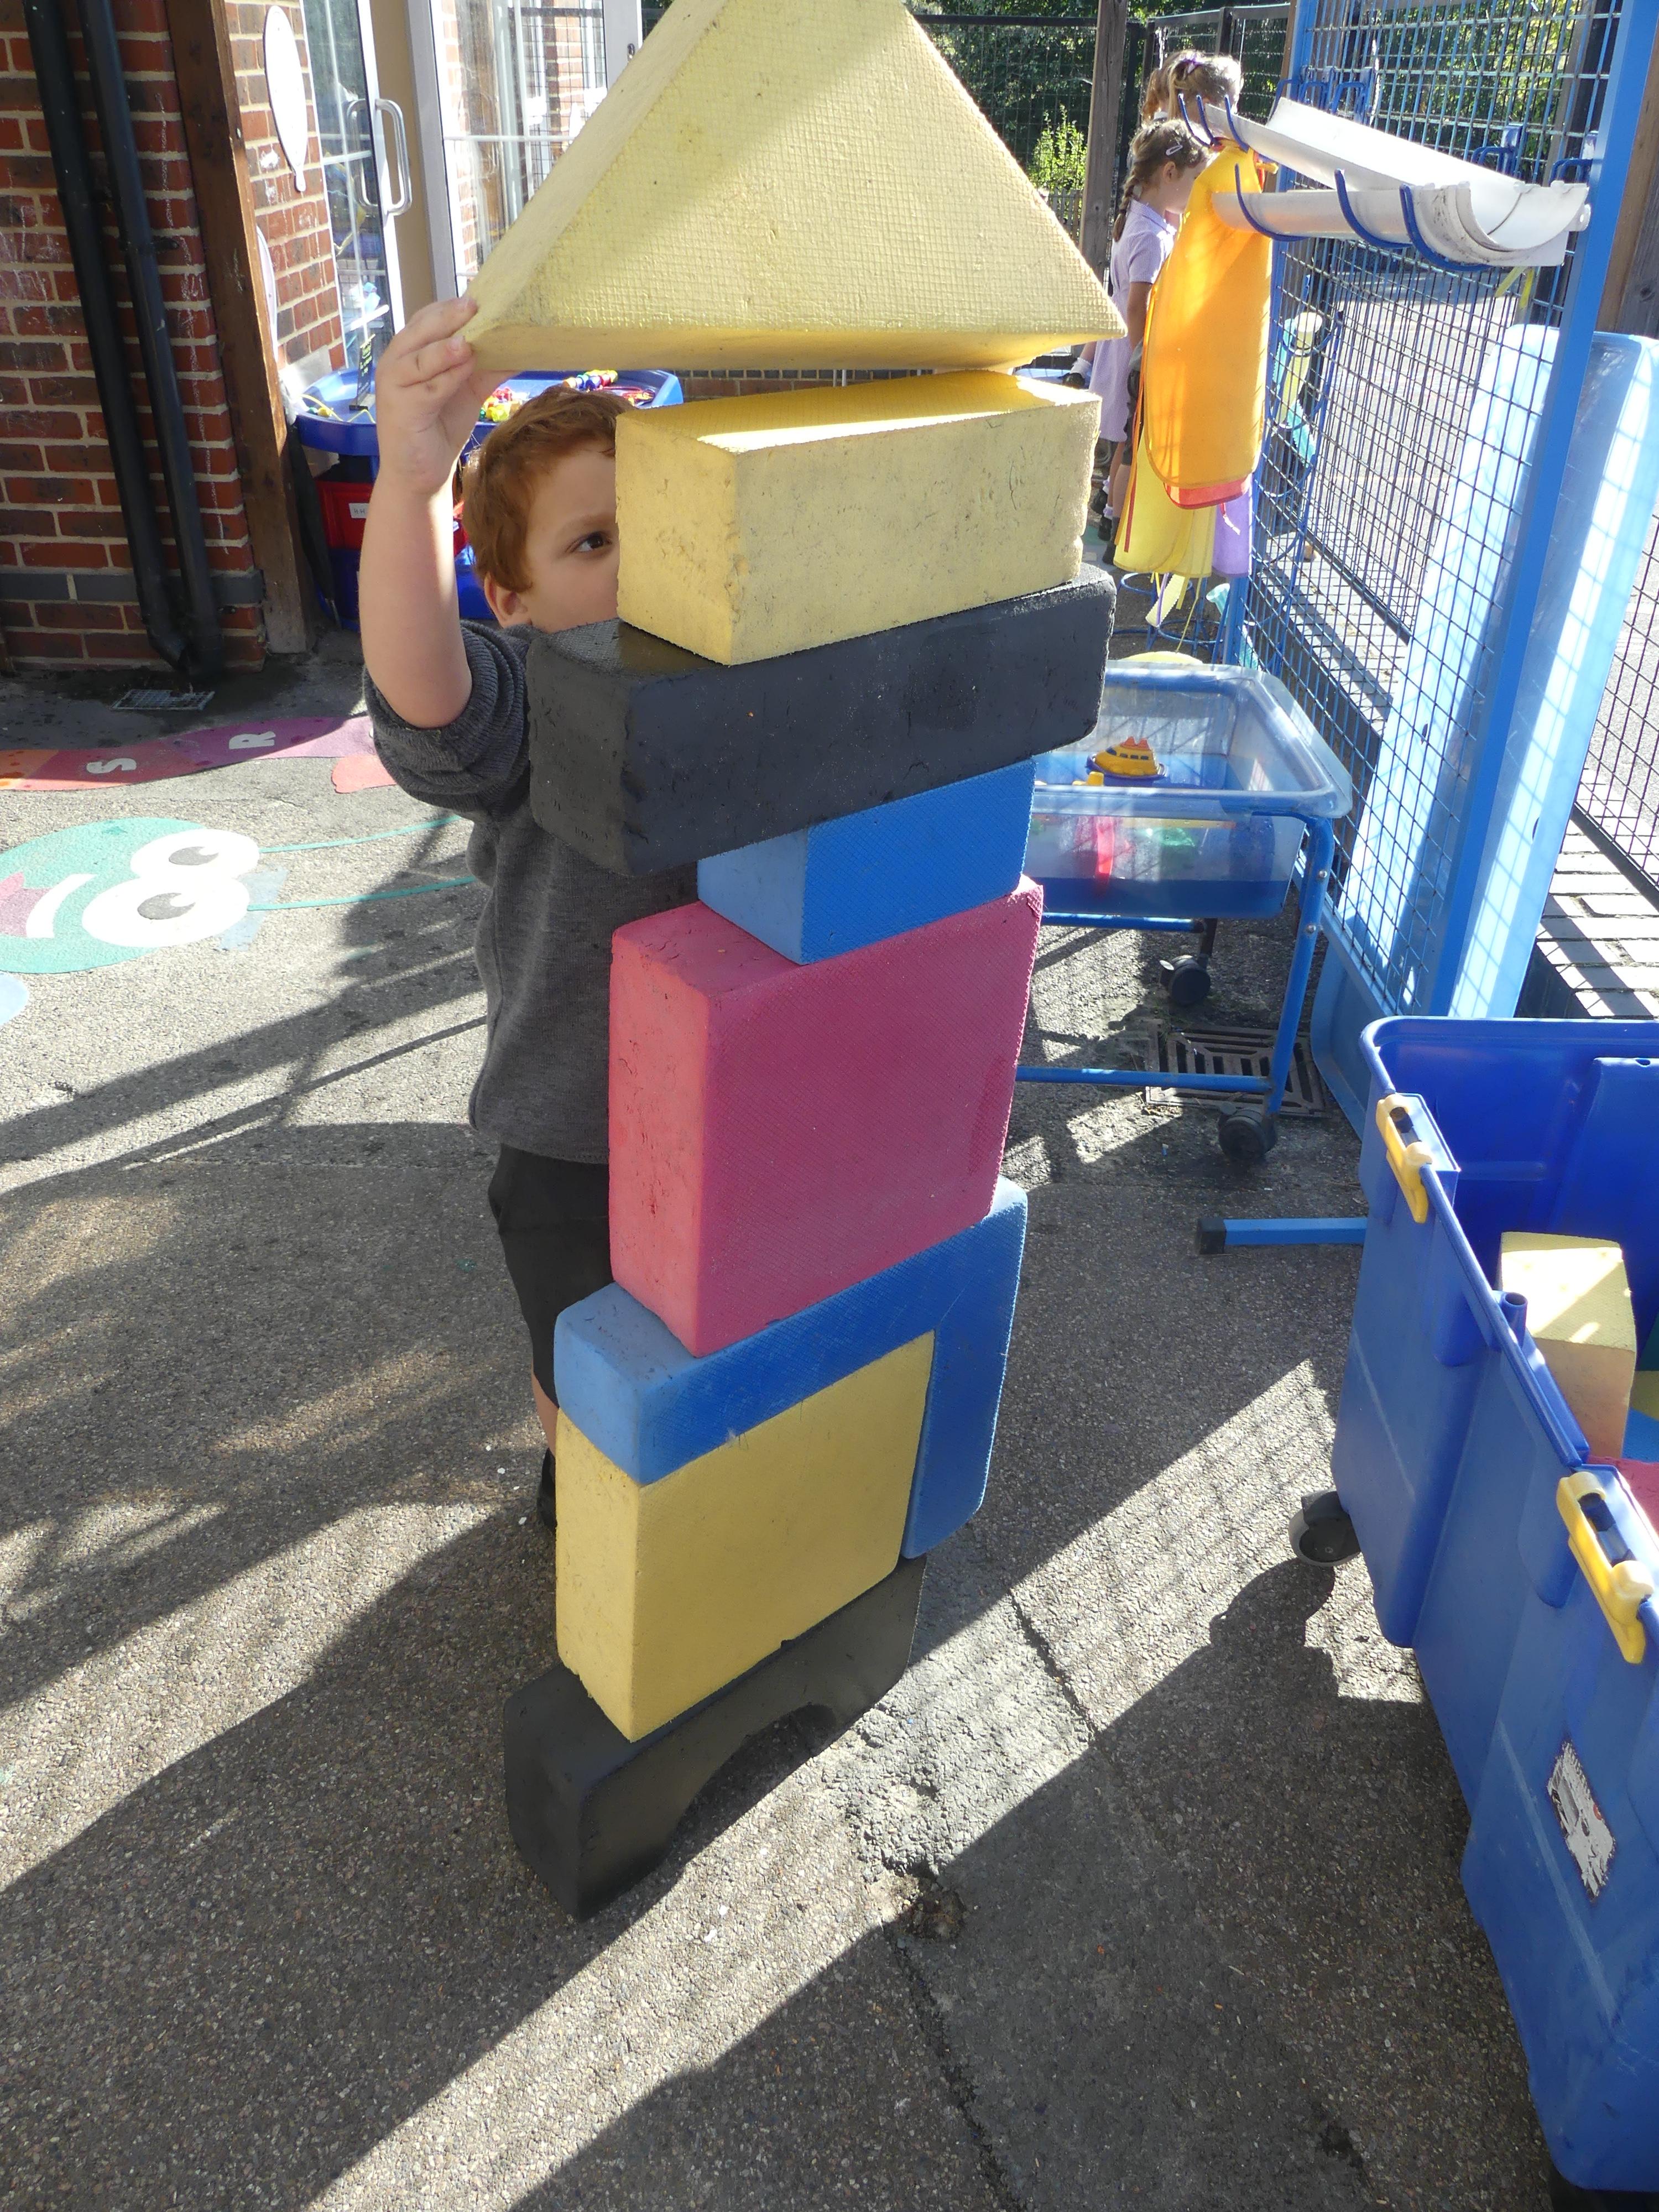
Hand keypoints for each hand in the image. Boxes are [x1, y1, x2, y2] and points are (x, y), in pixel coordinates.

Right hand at [372, 298, 497, 498]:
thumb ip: (488, 367)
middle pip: (420, 330)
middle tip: (475, 306)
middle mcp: (397, 361)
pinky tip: (464, 369)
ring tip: (468, 340)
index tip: (482, 296)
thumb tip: (522, 347)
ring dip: (443, 348)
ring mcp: (394, 385)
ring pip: (419, 358)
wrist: (421, 473)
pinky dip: (445, 378)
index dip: (452, 307)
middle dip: (447, 317)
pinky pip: (424, 390)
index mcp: (411, 351)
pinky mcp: (400, 410)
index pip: (428, 319)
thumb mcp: (469, 390)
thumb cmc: (441, 426)